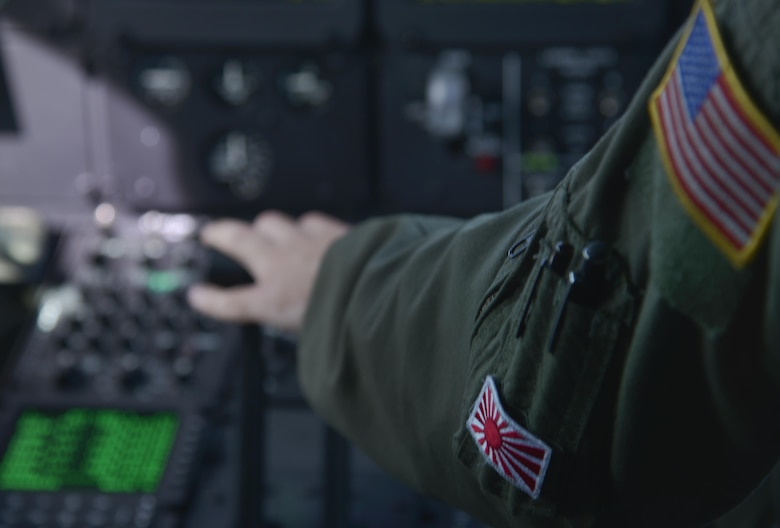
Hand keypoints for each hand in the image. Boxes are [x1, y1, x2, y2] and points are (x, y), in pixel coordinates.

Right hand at [187, 211, 350, 332]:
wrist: (384, 292)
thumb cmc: (355, 322)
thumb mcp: (319, 339)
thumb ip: (308, 328)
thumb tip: (315, 335)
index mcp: (275, 300)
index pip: (231, 301)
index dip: (210, 299)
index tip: (198, 294)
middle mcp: (283, 266)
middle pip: (238, 240)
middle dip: (221, 234)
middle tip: (214, 233)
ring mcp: (305, 243)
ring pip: (272, 222)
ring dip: (267, 228)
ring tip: (266, 232)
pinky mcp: (331, 231)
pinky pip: (310, 222)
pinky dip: (307, 228)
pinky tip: (312, 233)